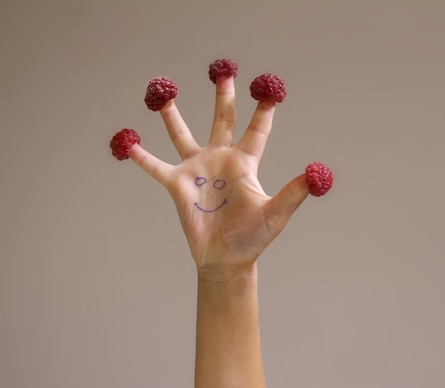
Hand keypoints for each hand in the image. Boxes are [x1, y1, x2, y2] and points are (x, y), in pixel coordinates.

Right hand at [128, 75, 308, 272]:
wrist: (226, 260)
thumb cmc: (253, 238)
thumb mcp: (276, 213)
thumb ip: (294, 191)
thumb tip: (318, 171)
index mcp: (245, 163)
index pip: (257, 129)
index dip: (264, 108)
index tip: (269, 86)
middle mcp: (221, 160)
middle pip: (222, 120)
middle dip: (223, 95)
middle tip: (223, 70)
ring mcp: (197, 171)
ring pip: (182, 134)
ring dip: (172, 114)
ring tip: (164, 89)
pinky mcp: (177, 185)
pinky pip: (155, 166)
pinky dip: (140, 155)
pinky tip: (127, 141)